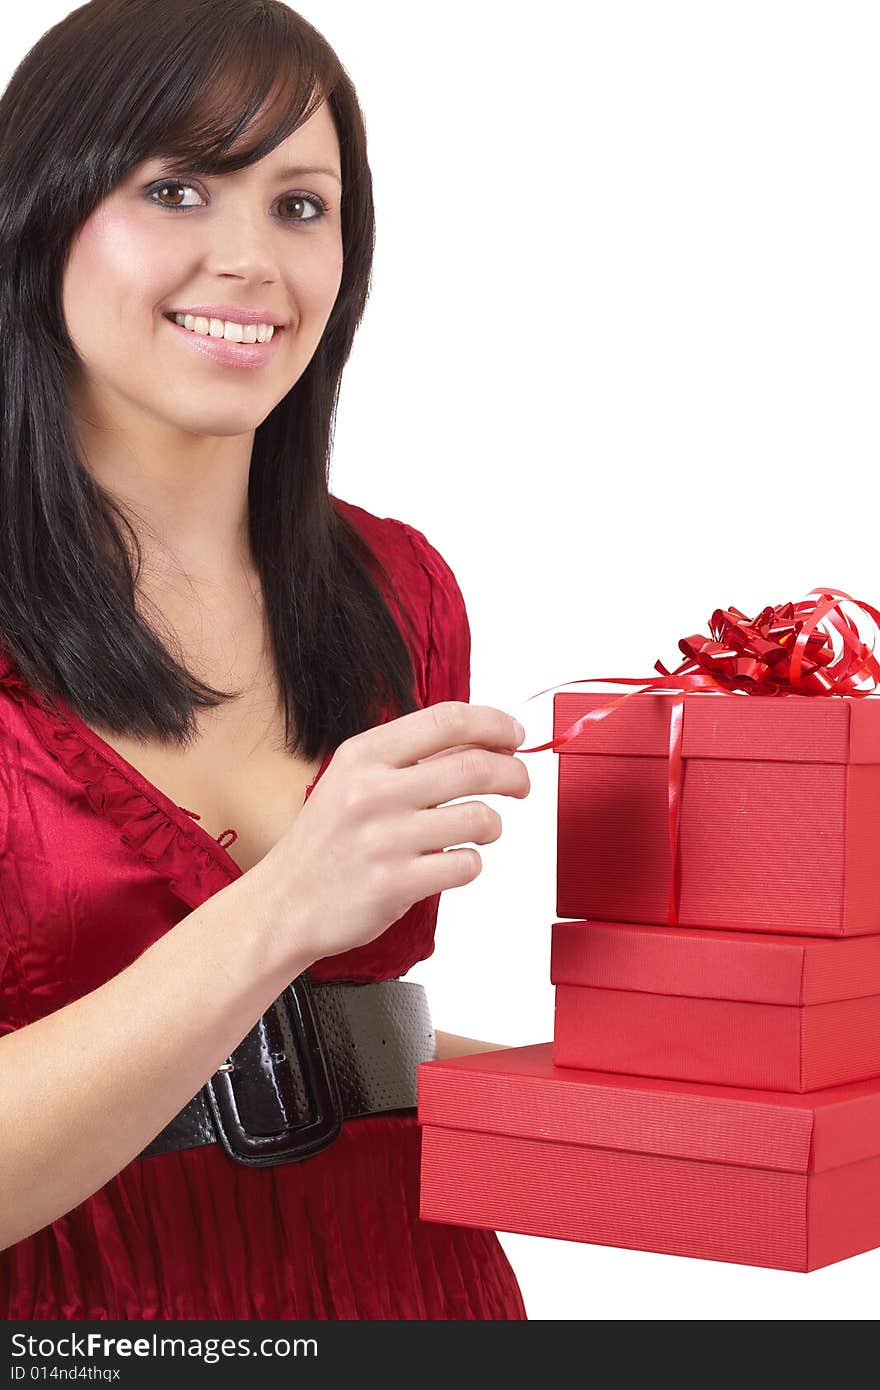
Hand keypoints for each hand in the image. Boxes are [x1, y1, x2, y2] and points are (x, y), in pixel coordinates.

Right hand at [252, 702, 529, 970]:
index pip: (447, 720)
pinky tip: (450, 863)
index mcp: (363, 755)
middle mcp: (372, 791)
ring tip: (479, 830)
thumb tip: (486, 742)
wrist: (284, 904)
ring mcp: (384, 839)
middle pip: (475, 766)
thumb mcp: (354, 781)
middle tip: (521, 783)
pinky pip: (466, 864)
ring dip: (493, 825)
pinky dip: (470, 864)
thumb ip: (411, 759)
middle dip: (513, 774)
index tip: (516, 736)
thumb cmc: (328, 841)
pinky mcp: (395, 883)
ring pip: (479, 818)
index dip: (494, 724)